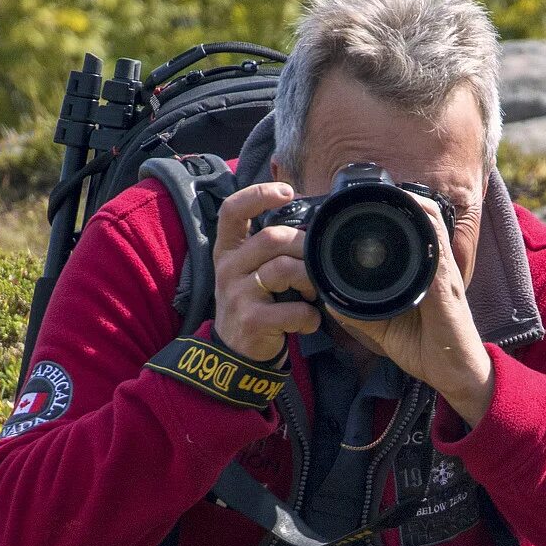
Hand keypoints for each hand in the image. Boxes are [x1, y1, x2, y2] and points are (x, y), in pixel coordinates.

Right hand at [211, 181, 320, 363]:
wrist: (235, 354)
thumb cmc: (253, 305)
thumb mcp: (249, 271)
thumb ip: (269, 248)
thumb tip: (310, 224)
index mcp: (228, 250)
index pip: (232, 210)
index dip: (258, 194)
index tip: (287, 191)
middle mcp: (228, 267)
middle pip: (272, 238)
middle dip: (304, 247)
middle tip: (317, 262)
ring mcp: (237, 294)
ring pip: (283, 269)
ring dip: (309, 279)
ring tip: (312, 293)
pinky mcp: (251, 320)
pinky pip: (292, 309)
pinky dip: (309, 316)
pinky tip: (308, 322)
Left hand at [322, 195, 494, 425]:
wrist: (454, 374)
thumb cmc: (427, 349)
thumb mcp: (384, 327)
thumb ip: (360, 313)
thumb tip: (330, 299)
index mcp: (422, 272)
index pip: (413, 228)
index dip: (395, 209)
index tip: (366, 202)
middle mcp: (435, 266)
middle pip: (424, 216)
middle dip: (401, 197)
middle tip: (370, 191)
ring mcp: (444, 273)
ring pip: (432, 224)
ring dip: (412, 205)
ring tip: (388, 193)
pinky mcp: (447, 287)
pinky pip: (436, 253)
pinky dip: (424, 234)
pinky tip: (409, 219)